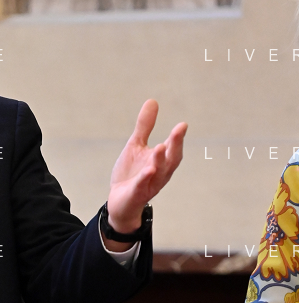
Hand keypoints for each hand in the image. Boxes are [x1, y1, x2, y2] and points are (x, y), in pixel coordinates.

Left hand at [106, 99, 186, 236]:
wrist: (119, 201)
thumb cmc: (131, 174)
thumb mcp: (135, 146)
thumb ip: (145, 127)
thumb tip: (152, 101)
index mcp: (161, 160)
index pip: (173, 147)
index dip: (178, 137)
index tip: (182, 124)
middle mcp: (160, 173)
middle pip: (172, 159)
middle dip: (176, 145)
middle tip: (179, 130)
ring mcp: (149, 185)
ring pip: (159, 173)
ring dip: (160, 160)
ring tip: (160, 146)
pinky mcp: (137, 194)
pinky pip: (142, 186)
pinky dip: (145, 178)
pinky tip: (148, 170)